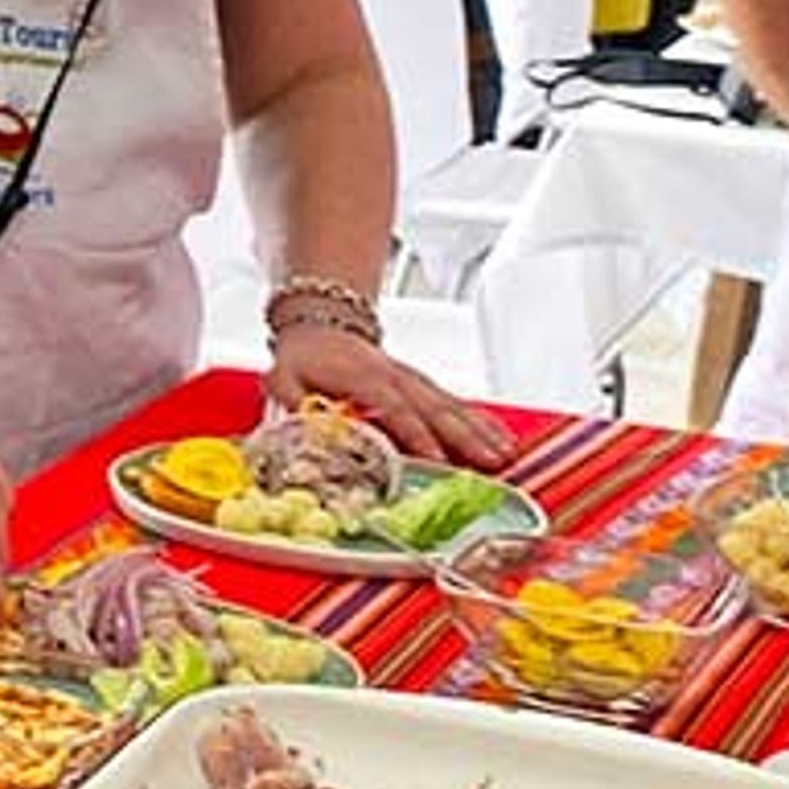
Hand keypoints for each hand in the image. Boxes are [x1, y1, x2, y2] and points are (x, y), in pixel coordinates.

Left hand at [269, 326, 513, 467]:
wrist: (321, 325)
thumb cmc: (304, 358)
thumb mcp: (284, 378)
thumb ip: (290, 401)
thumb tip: (300, 423)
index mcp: (364, 378)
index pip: (394, 408)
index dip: (416, 434)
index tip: (435, 459)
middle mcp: (396, 378)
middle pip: (435, 409)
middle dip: (465, 438)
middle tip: (490, 463)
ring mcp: (414, 381)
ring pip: (453, 407)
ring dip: (481, 432)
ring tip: (505, 456)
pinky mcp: (424, 386)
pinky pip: (456, 404)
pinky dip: (481, 421)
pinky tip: (501, 439)